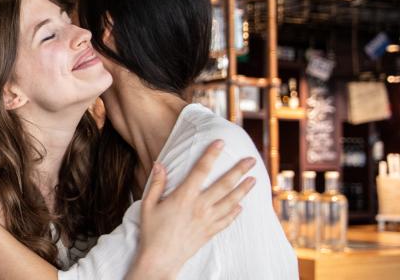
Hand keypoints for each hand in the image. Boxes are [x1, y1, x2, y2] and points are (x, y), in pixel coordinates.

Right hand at [131, 140, 255, 278]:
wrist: (160, 259)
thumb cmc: (151, 231)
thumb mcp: (148, 204)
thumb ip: (156, 183)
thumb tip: (159, 164)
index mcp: (184, 197)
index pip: (201, 170)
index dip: (211, 155)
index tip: (220, 142)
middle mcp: (200, 207)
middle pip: (224, 185)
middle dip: (239, 170)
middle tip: (251, 160)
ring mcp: (207, 220)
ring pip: (231, 202)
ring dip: (244, 190)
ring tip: (254, 180)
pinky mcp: (210, 232)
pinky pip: (227, 220)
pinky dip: (235, 212)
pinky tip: (240, 206)